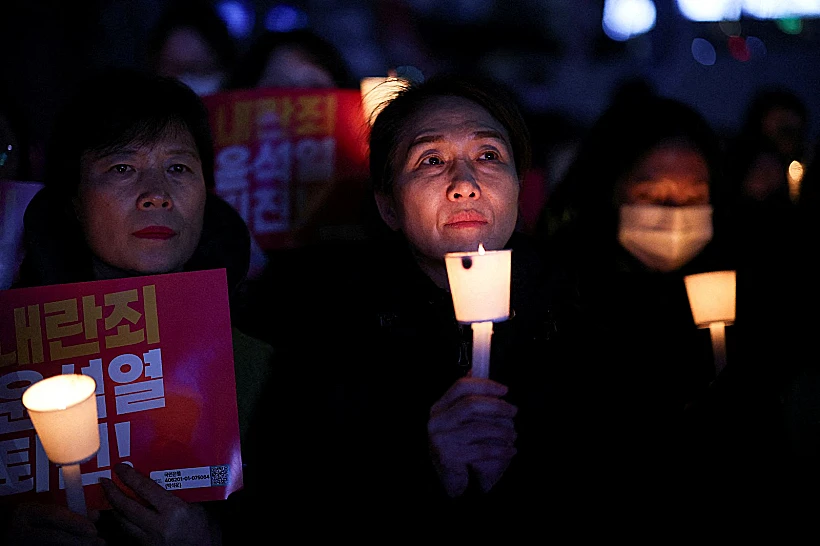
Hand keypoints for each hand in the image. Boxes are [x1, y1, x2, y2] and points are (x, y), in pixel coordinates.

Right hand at [3, 501, 103, 545]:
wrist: (3, 530)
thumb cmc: (27, 519)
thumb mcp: (43, 511)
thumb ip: (68, 512)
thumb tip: (95, 515)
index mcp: (27, 513)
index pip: (54, 516)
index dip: (76, 523)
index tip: (94, 530)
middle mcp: (20, 530)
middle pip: (54, 537)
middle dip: (78, 541)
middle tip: (98, 542)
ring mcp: (20, 545)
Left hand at [100, 463, 217, 545]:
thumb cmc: (206, 524)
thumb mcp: (195, 502)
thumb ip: (177, 490)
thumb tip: (159, 473)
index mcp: (174, 510)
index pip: (145, 489)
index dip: (129, 477)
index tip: (119, 468)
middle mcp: (160, 526)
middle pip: (127, 507)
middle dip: (113, 493)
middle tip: (105, 481)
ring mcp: (151, 540)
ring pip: (124, 523)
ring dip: (114, 509)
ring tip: (110, 496)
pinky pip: (129, 534)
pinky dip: (123, 522)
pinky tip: (121, 515)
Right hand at [428, 377, 517, 497]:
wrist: (448, 478)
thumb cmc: (458, 445)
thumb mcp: (459, 420)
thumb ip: (466, 397)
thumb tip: (475, 369)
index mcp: (439, 407)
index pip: (461, 386)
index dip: (485, 385)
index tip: (504, 390)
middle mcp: (436, 421)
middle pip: (471, 404)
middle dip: (497, 406)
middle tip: (514, 411)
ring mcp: (441, 439)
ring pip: (479, 427)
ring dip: (502, 431)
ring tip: (513, 435)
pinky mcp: (449, 456)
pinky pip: (482, 449)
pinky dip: (501, 450)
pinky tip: (510, 451)